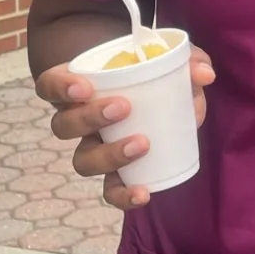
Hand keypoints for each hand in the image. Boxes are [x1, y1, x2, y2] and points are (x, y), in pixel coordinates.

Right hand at [35, 44, 216, 209]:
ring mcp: (94, 147)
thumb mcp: (169, 59)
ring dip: (109, 155)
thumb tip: (205, 75)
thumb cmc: (151, 71)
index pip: (50, 85)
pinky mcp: (115, 171)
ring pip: (83, 160)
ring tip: (141, 144)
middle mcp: (78, 119)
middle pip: (64, 126)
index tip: (84, 86)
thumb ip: (188, 60)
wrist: (150, 94)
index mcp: (78, 86)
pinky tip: (143, 193)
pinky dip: (123, 194)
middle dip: (89, 118)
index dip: (60, 87)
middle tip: (122, 107)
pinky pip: (110, 189)